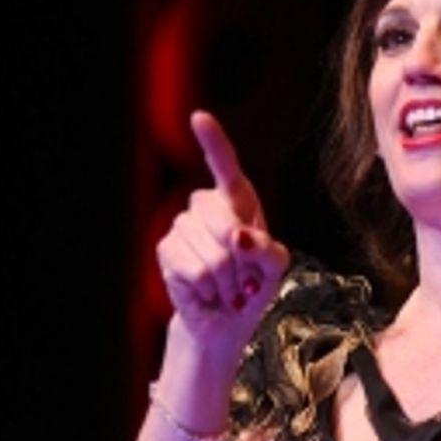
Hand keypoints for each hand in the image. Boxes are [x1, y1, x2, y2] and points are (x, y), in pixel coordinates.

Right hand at [157, 111, 288, 351]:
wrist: (225, 322)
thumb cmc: (253, 288)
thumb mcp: (273, 269)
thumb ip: (268, 251)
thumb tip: (238, 237)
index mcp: (237, 201)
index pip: (226, 167)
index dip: (213, 143)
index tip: (198, 118)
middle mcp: (206, 206)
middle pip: (225, 220)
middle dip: (241, 259)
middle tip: (244, 280)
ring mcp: (183, 226)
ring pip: (213, 253)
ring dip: (227, 281)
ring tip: (227, 288)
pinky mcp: (167, 250)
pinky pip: (196, 270)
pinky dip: (210, 289)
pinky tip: (209, 293)